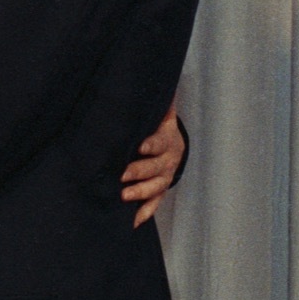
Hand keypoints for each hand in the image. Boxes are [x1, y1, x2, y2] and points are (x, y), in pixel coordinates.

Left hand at [121, 102, 183, 226]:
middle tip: (122, 174)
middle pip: (155, 168)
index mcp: (167, 140)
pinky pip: (155, 204)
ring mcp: (165, 178)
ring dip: (140, 193)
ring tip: (123, 195)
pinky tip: (132, 221)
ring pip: (155, 188)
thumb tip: (156, 78)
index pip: (160, 142)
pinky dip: (144, 213)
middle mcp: (168, 161)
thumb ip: (157, 101)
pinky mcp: (160, 191)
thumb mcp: (161, 113)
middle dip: (139, 171)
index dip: (152, 145)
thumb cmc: (159, 126)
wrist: (176, 145)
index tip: (140, 146)